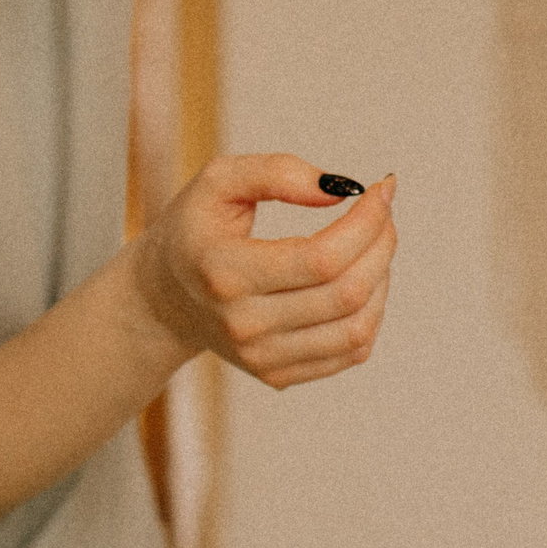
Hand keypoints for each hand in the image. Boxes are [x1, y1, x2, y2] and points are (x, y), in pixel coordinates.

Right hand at [130, 156, 396, 388]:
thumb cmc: (197, 230)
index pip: (320, 258)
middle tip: (383, 212)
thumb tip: (340, 190)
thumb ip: (277, 172)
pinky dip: (371, 312)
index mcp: (224, 272)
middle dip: (381, 244)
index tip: (380, 190)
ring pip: (357, 328)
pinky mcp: (278, 375)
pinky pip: (351, 351)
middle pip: (345, 293)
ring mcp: (261, 357)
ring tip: (374, 244)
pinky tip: (362, 279)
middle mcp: (243, 325)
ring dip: (382, 278)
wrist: (163, 297)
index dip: (366, 223)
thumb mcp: (219, 181)